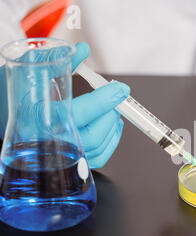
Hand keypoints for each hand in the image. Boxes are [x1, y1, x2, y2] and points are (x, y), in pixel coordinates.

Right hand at [0, 42, 128, 167]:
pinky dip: (111, 141)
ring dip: (113, 127)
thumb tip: (82, 49)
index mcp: (37, 118)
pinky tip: (112, 126)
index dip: (104, 100)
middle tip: (116, 99)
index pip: (79, 111)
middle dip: (110, 114)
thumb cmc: (16, 97)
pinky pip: (98, 158)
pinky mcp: (70, 162)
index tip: (121, 89)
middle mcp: (49, 141)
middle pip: (92, 135)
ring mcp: (59, 155)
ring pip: (97, 148)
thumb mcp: (29, 72)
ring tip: (114, 110)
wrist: (5, 120)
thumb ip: (55, 60)